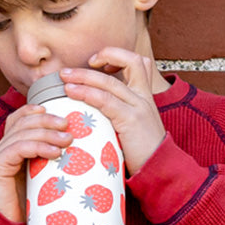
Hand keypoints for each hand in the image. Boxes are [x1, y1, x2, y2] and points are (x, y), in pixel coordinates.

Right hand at [0, 105, 72, 221]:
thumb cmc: (30, 204)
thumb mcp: (45, 177)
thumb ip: (54, 160)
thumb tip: (86, 150)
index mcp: (12, 146)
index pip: (21, 118)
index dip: (37, 111)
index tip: (60, 112)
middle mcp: (2, 147)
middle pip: (23, 121)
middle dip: (47, 120)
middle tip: (68, 125)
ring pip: (22, 132)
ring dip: (47, 132)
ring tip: (67, 139)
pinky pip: (16, 148)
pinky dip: (37, 146)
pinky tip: (54, 152)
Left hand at [60, 48, 166, 174]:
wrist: (160, 169)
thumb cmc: (142, 151)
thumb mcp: (134, 125)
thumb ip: (119, 112)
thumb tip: (92, 110)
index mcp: (145, 95)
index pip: (139, 62)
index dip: (118, 55)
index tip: (96, 63)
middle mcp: (144, 96)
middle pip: (128, 61)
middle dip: (98, 58)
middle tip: (70, 70)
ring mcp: (139, 106)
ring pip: (110, 81)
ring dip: (83, 76)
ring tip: (64, 78)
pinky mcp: (131, 119)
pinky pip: (105, 100)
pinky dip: (86, 93)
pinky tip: (72, 92)